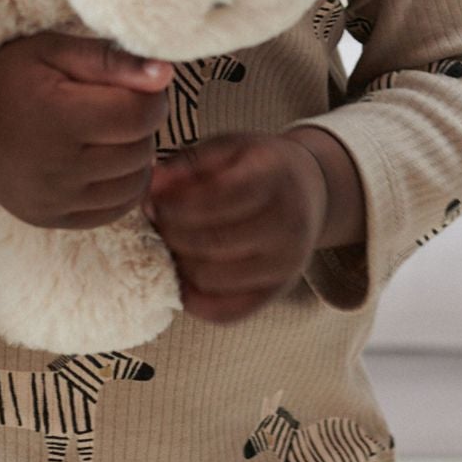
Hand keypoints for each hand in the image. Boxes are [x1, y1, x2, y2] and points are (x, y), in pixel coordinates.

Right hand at [0, 31, 171, 228]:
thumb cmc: (6, 75)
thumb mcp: (52, 50)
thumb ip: (109, 60)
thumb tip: (164, 75)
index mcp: (59, 118)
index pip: (141, 115)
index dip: (151, 96)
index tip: (139, 84)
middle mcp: (57, 167)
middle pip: (139, 150)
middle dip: (142, 125)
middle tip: (119, 106)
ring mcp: (53, 199)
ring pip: (133, 185)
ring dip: (136, 158)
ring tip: (111, 134)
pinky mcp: (49, 219)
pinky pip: (112, 211)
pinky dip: (121, 188)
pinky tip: (105, 164)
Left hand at [143, 132, 330, 324]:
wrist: (310, 192)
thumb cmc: (256, 168)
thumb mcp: (227, 149)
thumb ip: (187, 164)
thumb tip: (150, 186)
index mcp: (276, 177)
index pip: (217, 198)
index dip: (173, 203)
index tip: (152, 201)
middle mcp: (289, 224)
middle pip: (211, 242)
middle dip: (170, 233)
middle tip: (157, 222)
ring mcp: (286, 264)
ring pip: (210, 278)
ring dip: (178, 263)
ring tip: (172, 242)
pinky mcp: (276, 293)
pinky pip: (223, 312)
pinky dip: (193, 297)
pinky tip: (185, 271)